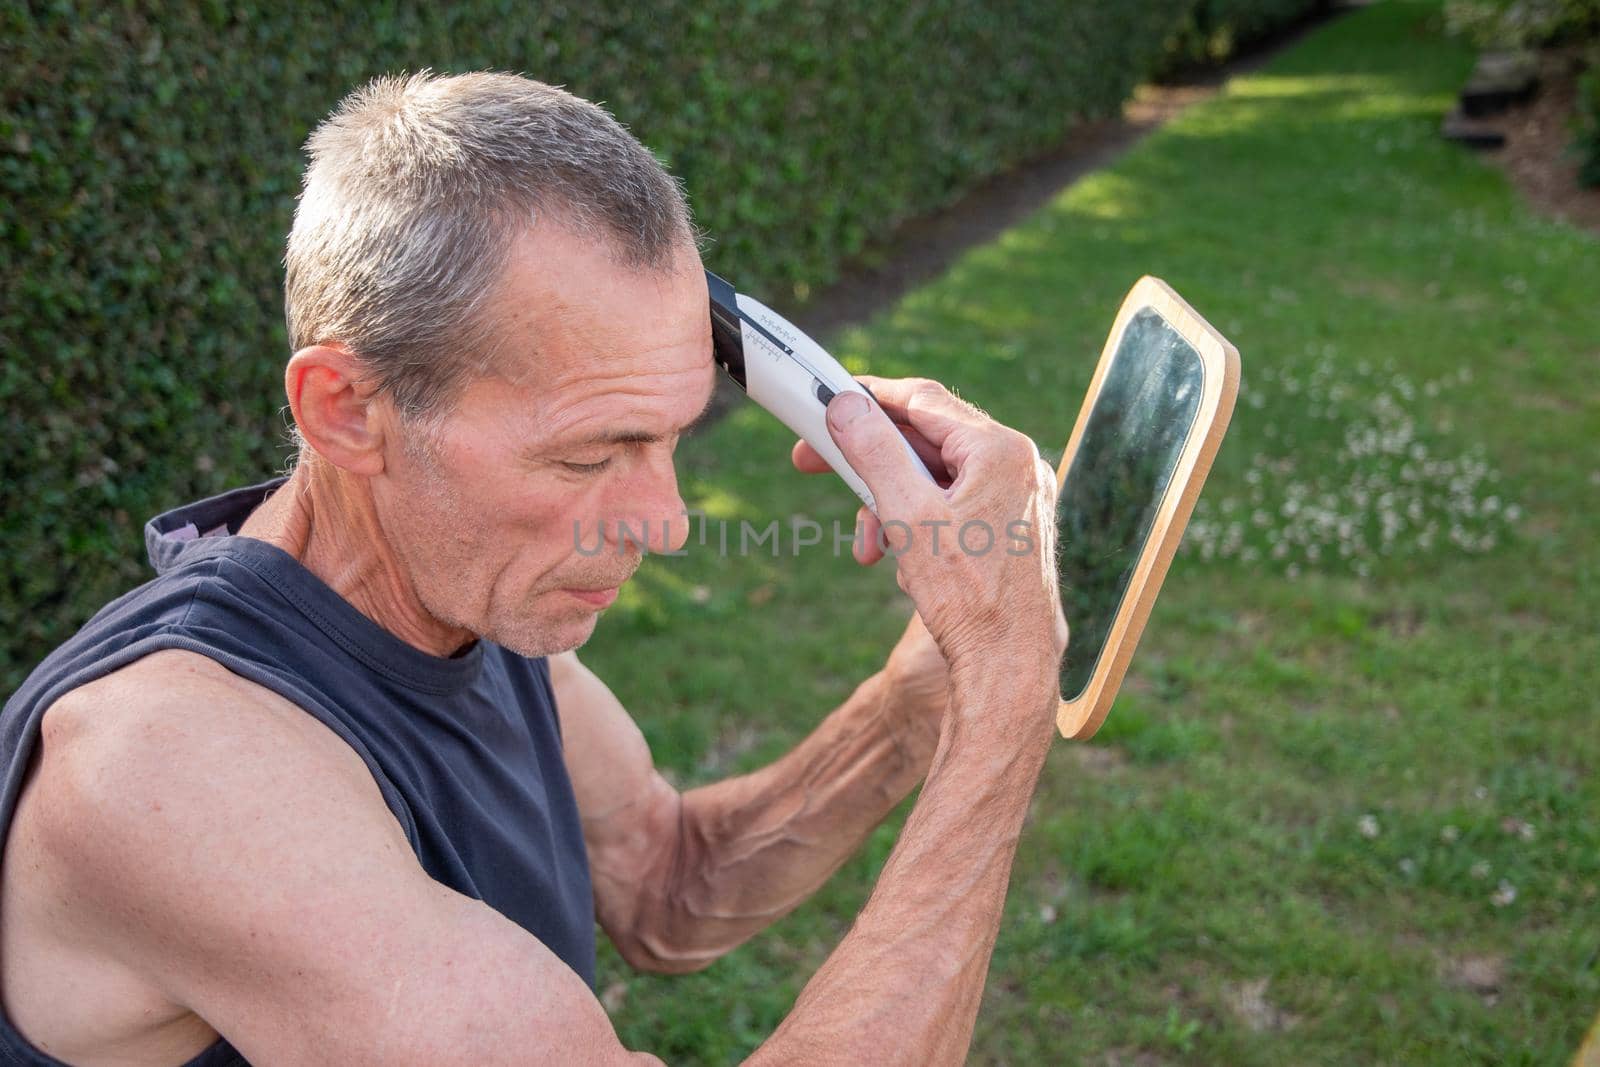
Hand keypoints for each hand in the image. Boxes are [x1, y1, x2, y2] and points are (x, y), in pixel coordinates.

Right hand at [809, 377, 1067, 734]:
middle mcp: (1019, 465)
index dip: (868, 396)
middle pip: (926, 439)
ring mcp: (1019, 497)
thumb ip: (874, 453)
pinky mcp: (1011, 527)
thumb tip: (846, 405)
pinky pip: (953, 505)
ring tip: (868, 548)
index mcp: (1002, 451)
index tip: (827, 400)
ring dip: (889, 504)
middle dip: (869, 461)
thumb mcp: (907, 517)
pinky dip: (917, 524)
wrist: (1009, 667)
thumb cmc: (967, 598)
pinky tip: (903, 565)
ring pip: (935, 477)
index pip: (923, 399)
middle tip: (813, 462)